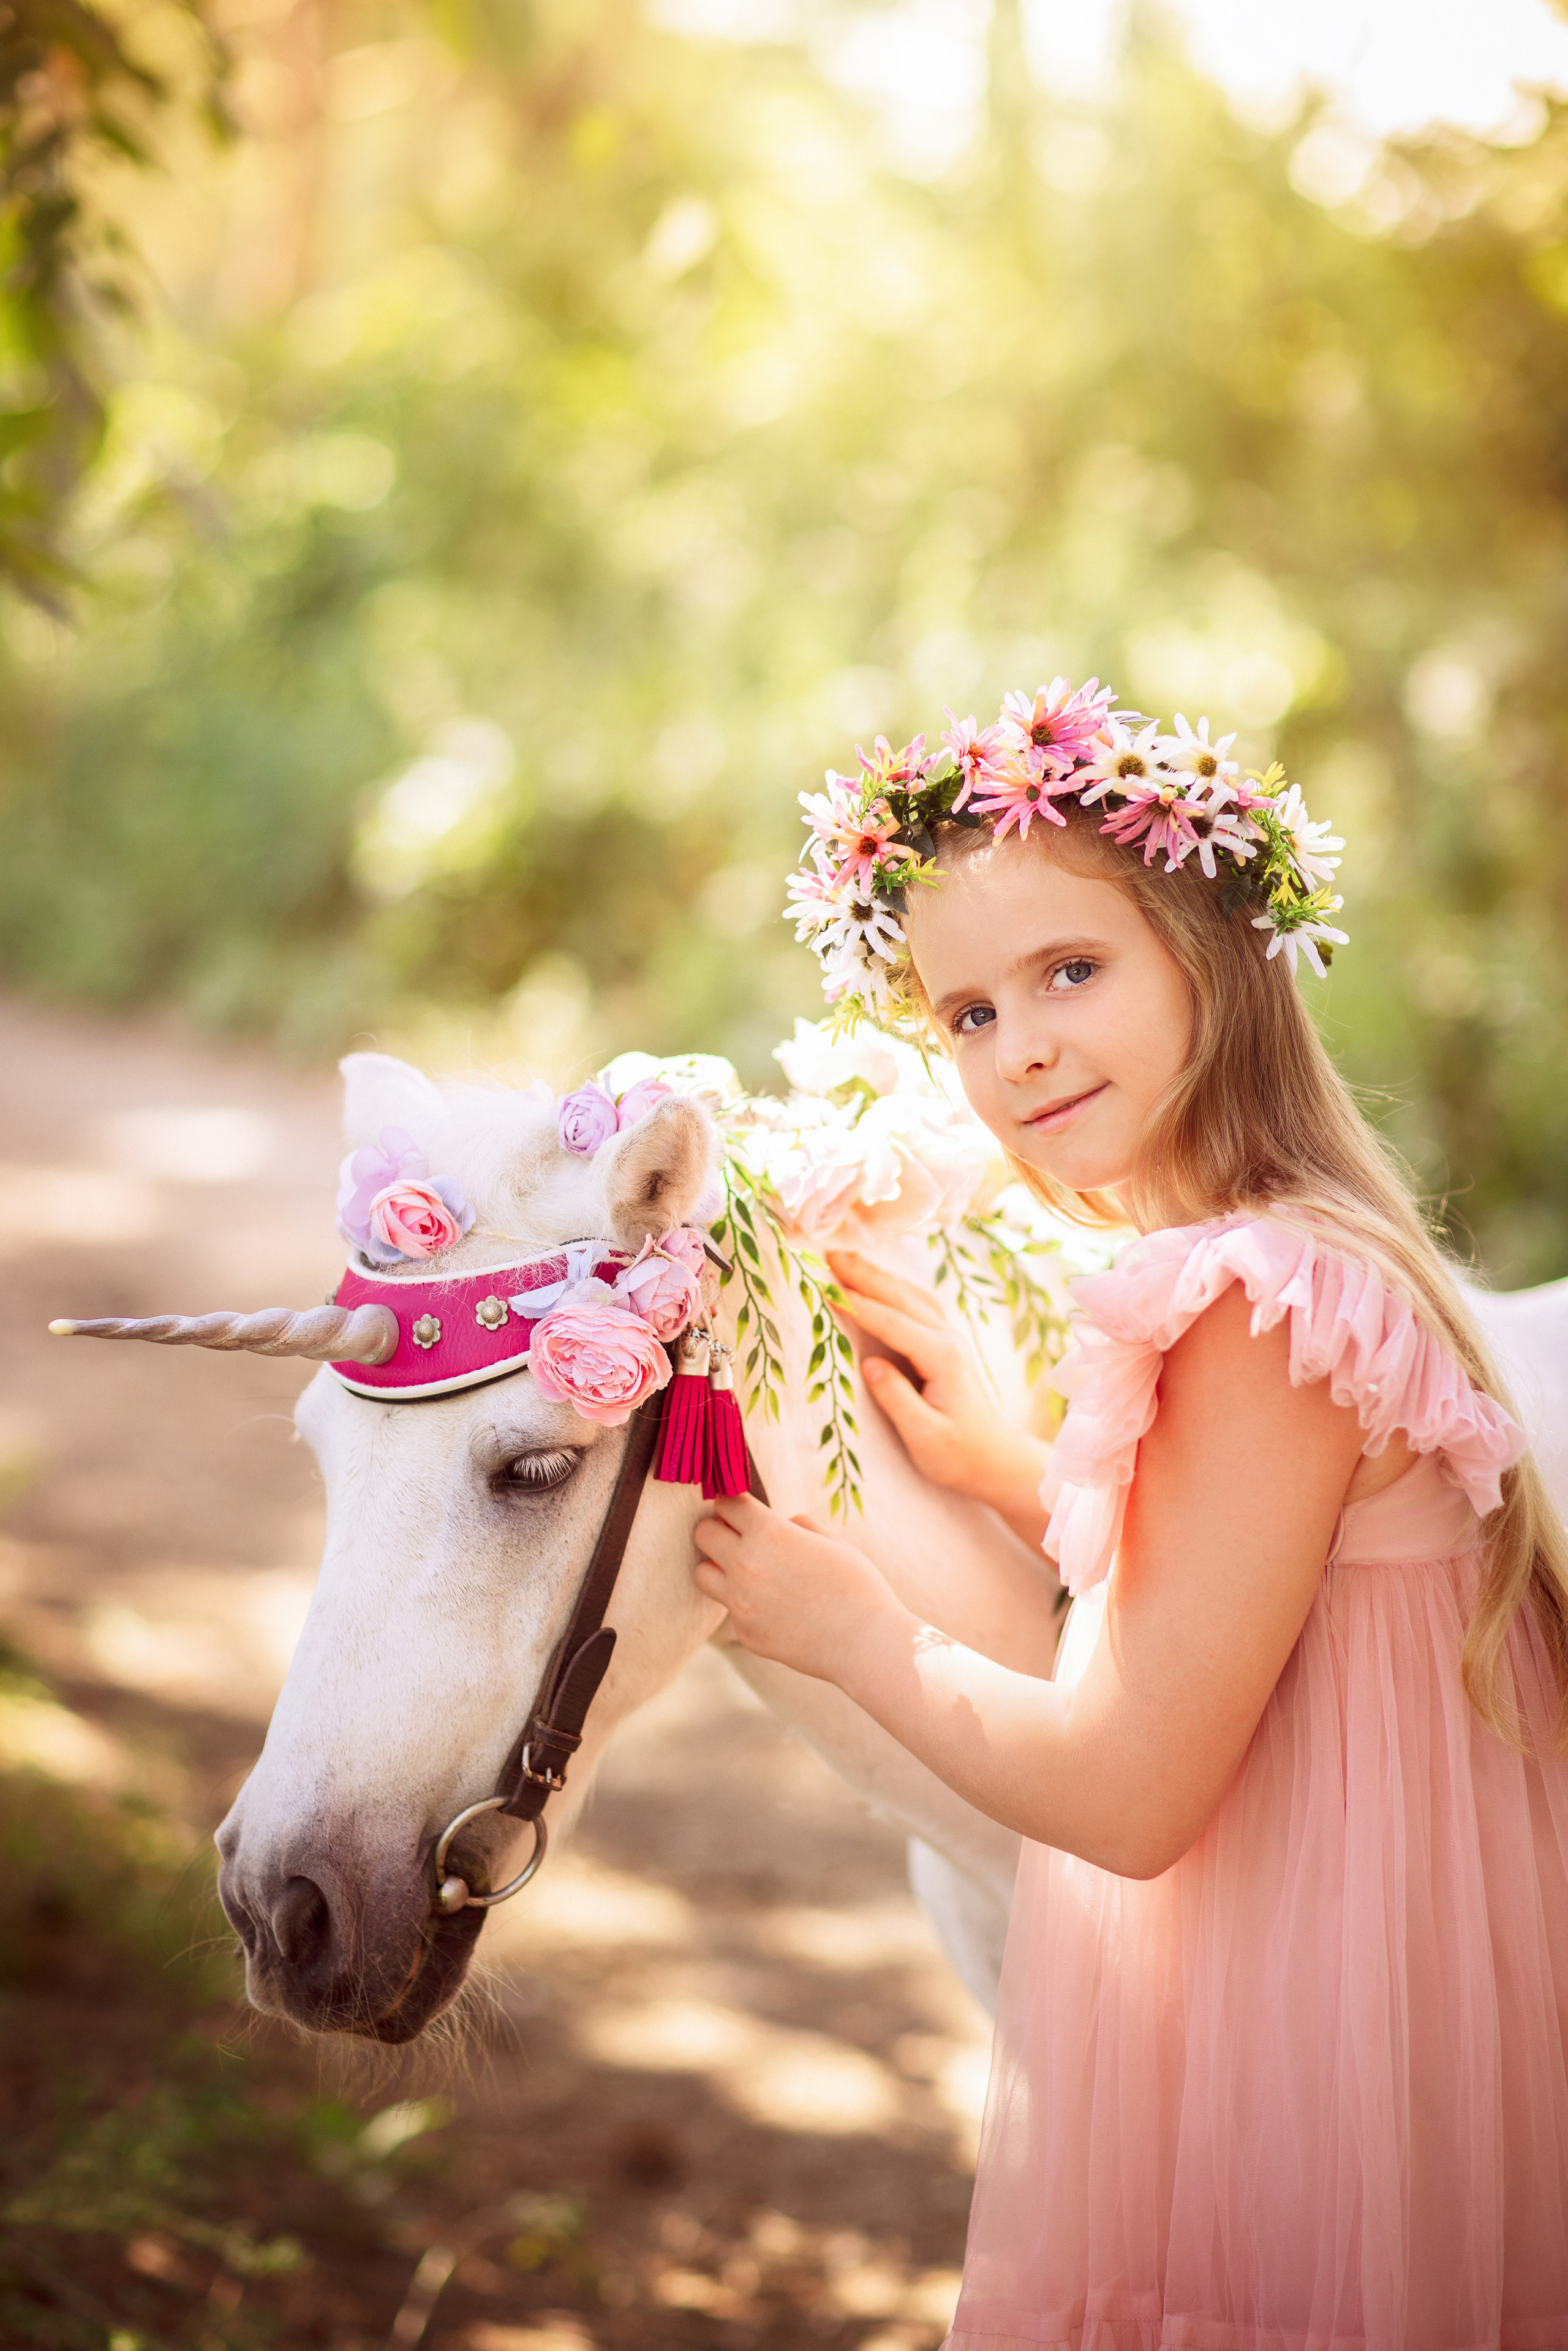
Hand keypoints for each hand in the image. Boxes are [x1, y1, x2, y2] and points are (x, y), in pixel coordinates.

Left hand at [693, 1493, 902, 1683]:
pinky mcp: (745, 1633)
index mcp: (769, 1533)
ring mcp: (741, 1603)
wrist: (866, 1643)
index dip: (732, 1501)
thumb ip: (798, 1524)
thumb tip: (779, 1523)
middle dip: (718, 1530)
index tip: (740, 1507)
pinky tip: (777, 1610)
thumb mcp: (833, 1540)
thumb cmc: (857, 1586)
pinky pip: (732, 1610)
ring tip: (747, 1573)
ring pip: (703, 1574)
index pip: (725, 1502)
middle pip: (702, 1534)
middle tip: (738, 1537)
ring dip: (719, 1568)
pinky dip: (746, 1605)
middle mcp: (746, 1565)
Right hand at [826, 1249, 1049, 1545]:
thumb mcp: (925, 1436)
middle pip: (902, 1298)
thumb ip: (897, 1399)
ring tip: (845, 1258)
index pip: (893, 1324)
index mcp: (942, 1359)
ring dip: (878, 1276)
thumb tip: (869, 1365)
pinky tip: (879, 1280)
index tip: (827, 1289)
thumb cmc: (959, 1454)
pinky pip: (917, 1305)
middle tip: (829, 1254)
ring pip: (910, 1296)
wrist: (995, 1459)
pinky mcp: (946, 1344)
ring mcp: (950, 1339)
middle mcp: (948, 1340)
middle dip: (865, 1275)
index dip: (859, 1305)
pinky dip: (893, 1288)